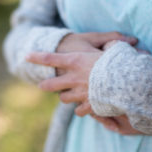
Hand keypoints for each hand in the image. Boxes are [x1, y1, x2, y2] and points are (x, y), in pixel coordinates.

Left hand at [26, 40, 142, 134]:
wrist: (125, 84)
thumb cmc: (118, 62)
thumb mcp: (113, 46)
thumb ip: (111, 42)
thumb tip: (118, 41)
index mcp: (76, 61)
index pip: (50, 58)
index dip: (37, 57)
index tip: (26, 56)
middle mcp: (73, 78)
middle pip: (51, 84)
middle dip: (46, 85)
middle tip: (43, 85)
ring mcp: (79, 93)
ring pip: (64, 98)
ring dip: (66, 97)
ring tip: (71, 95)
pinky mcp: (88, 105)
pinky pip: (79, 111)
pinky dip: (81, 109)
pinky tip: (85, 107)